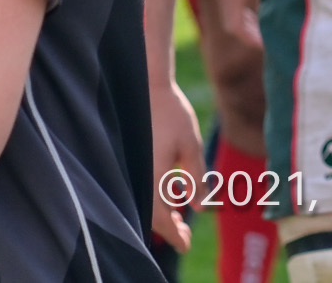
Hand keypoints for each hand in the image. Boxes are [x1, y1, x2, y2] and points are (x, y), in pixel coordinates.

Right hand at [147, 81, 201, 249]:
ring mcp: (132, 168)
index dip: (173, 234)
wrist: (147, 87)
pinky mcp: (131, 160)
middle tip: (185, 236)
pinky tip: (170, 197)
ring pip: (145, 203)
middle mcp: (138, 175)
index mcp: (153, 175)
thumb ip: (196, 176)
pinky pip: (141, 188)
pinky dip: (155, 199)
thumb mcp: (190, 144)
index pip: (161, 217)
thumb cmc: (171, 113)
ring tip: (181, 219)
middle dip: (169, 228)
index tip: (186, 245)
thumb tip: (199, 206)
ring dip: (162, 214)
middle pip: (150, 214)